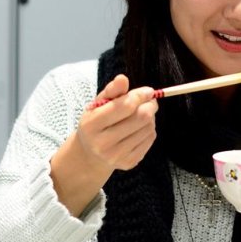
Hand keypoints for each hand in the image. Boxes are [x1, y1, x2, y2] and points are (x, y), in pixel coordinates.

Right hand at [50, 74, 157, 215]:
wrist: (90, 155)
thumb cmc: (96, 123)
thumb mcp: (97, 105)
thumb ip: (111, 91)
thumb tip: (123, 78)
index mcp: (92, 125)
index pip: (124, 106)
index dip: (140, 95)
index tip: (148, 91)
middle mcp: (103, 143)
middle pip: (141, 117)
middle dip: (150, 105)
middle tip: (149, 101)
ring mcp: (117, 155)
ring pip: (148, 128)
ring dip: (150, 117)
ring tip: (141, 115)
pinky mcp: (129, 162)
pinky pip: (150, 139)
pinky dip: (150, 129)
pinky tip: (140, 128)